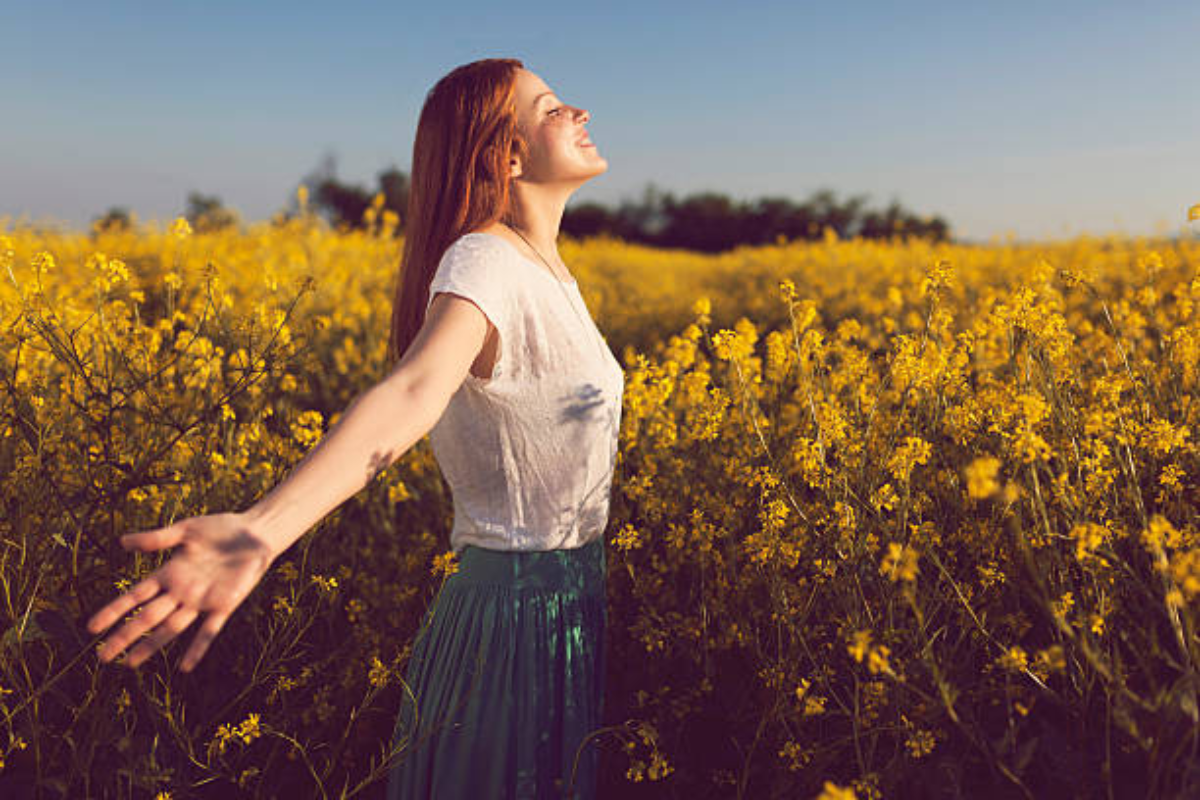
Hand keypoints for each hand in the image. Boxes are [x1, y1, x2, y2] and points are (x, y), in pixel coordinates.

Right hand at [86, 512, 276, 671]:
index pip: (135, 596)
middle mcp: (181, 591)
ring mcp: (201, 600)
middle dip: (125, 635)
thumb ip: (156, 538)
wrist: (255, 532)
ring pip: (171, 627)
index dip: (114, 611)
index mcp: (169, 573)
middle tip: (102, 656)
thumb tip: (120, 542)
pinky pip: (209, 630)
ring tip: (131, 663)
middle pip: (147, 617)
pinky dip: (198, 647)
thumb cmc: (220, 529)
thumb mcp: (185, 530)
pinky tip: (185, 667)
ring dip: (152, 645)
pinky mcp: (224, 605)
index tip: (91, 628)